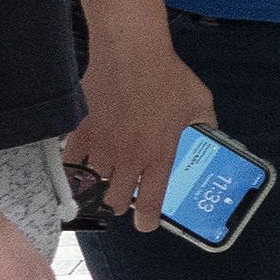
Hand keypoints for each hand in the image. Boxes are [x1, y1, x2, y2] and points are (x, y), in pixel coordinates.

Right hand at [68, 48, 215, 233]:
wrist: (132, 54)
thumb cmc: (169, 77)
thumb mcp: (199, 102)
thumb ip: (204, 123)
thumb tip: (209, 131)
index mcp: (159, 156)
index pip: (150, 202)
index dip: (146, 220)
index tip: (144, 225)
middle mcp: (128, 158)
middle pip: (114, 200)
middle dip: (118, 202)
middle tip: (121, 193)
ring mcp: (101, 147)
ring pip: (91, 181)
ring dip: (97, 180)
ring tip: (102, 172)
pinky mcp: (80, 131)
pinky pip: (70, 160)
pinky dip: (73, 163)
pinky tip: (78, 158)